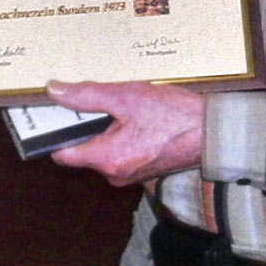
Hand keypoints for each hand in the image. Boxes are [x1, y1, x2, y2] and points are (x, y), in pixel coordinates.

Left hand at [46, 79, 203, 185]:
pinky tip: (137, 114)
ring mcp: (130, 174)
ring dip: (108, 126)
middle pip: (84, 148)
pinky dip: (123, 133)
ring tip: (123, 102)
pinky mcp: (143, 168)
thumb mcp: (126, 96)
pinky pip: (122, 151)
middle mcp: (115, 174)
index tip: (56, 111)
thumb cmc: (173, 115)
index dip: (56, 131)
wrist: (211, 131)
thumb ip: (88, 95)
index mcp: (107, 160)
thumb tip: (55, 91)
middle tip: (100, 97)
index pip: (62, 153)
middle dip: (88, 123)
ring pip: (104, 148)